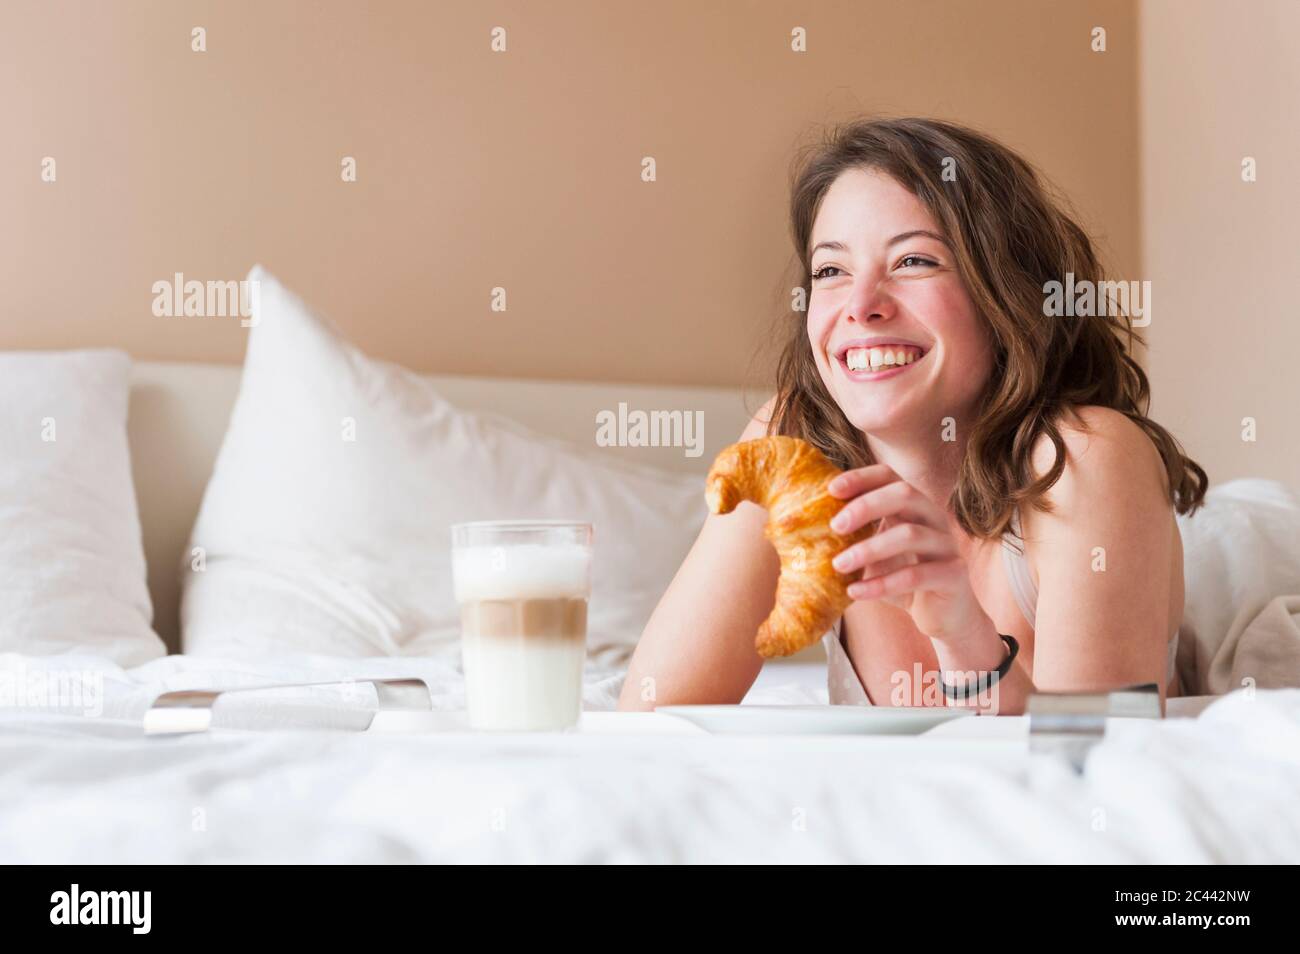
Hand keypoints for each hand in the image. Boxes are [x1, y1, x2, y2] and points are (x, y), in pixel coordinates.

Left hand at [827, 464, 989, 641]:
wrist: (944, 617)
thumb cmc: (903, 581)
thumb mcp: (877, 554)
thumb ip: (856, 538)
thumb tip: (800, 527)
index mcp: (914, 507)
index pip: (890, 477)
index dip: (861, 478)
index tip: (830, 489)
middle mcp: (934, 519)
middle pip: (905, 494)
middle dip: (866, 506)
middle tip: (834, 526)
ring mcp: (947, 545)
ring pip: (910, 535)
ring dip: (869, 549)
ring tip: (838, 565)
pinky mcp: (954, 576)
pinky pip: (916, 576)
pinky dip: (881, 584)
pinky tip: (855, 592)